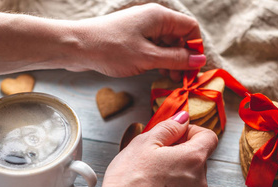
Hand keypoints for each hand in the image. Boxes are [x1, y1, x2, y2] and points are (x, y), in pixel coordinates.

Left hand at [70, 4, 205, 79]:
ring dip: (172, 62)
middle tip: (182, 79)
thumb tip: (201, 60)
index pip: (190, 28)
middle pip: (180, 37)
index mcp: (160, 17)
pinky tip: (159, 73)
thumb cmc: (111, 49)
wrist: (77, 47)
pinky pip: (154, 49)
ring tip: (171, 79)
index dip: (195, 48)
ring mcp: (142, 30)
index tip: (193, 69)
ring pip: (167, 45)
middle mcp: (153, 20)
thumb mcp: (148, 57)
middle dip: (184, 58)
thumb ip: (176, 59)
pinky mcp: (133, 39)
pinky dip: (159, 61)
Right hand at [95, 111, 217, 186]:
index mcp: (193, 159)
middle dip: (180, 152)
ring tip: (150, 178)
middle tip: (154, 156)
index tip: (175, 135)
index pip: (209, 136)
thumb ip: (168, 127)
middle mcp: (201, 181)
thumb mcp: (144, 143)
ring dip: (177, 173)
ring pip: (190, 178)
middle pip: (198, 158)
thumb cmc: (129, 180)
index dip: (192, 131)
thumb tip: (183, 118)